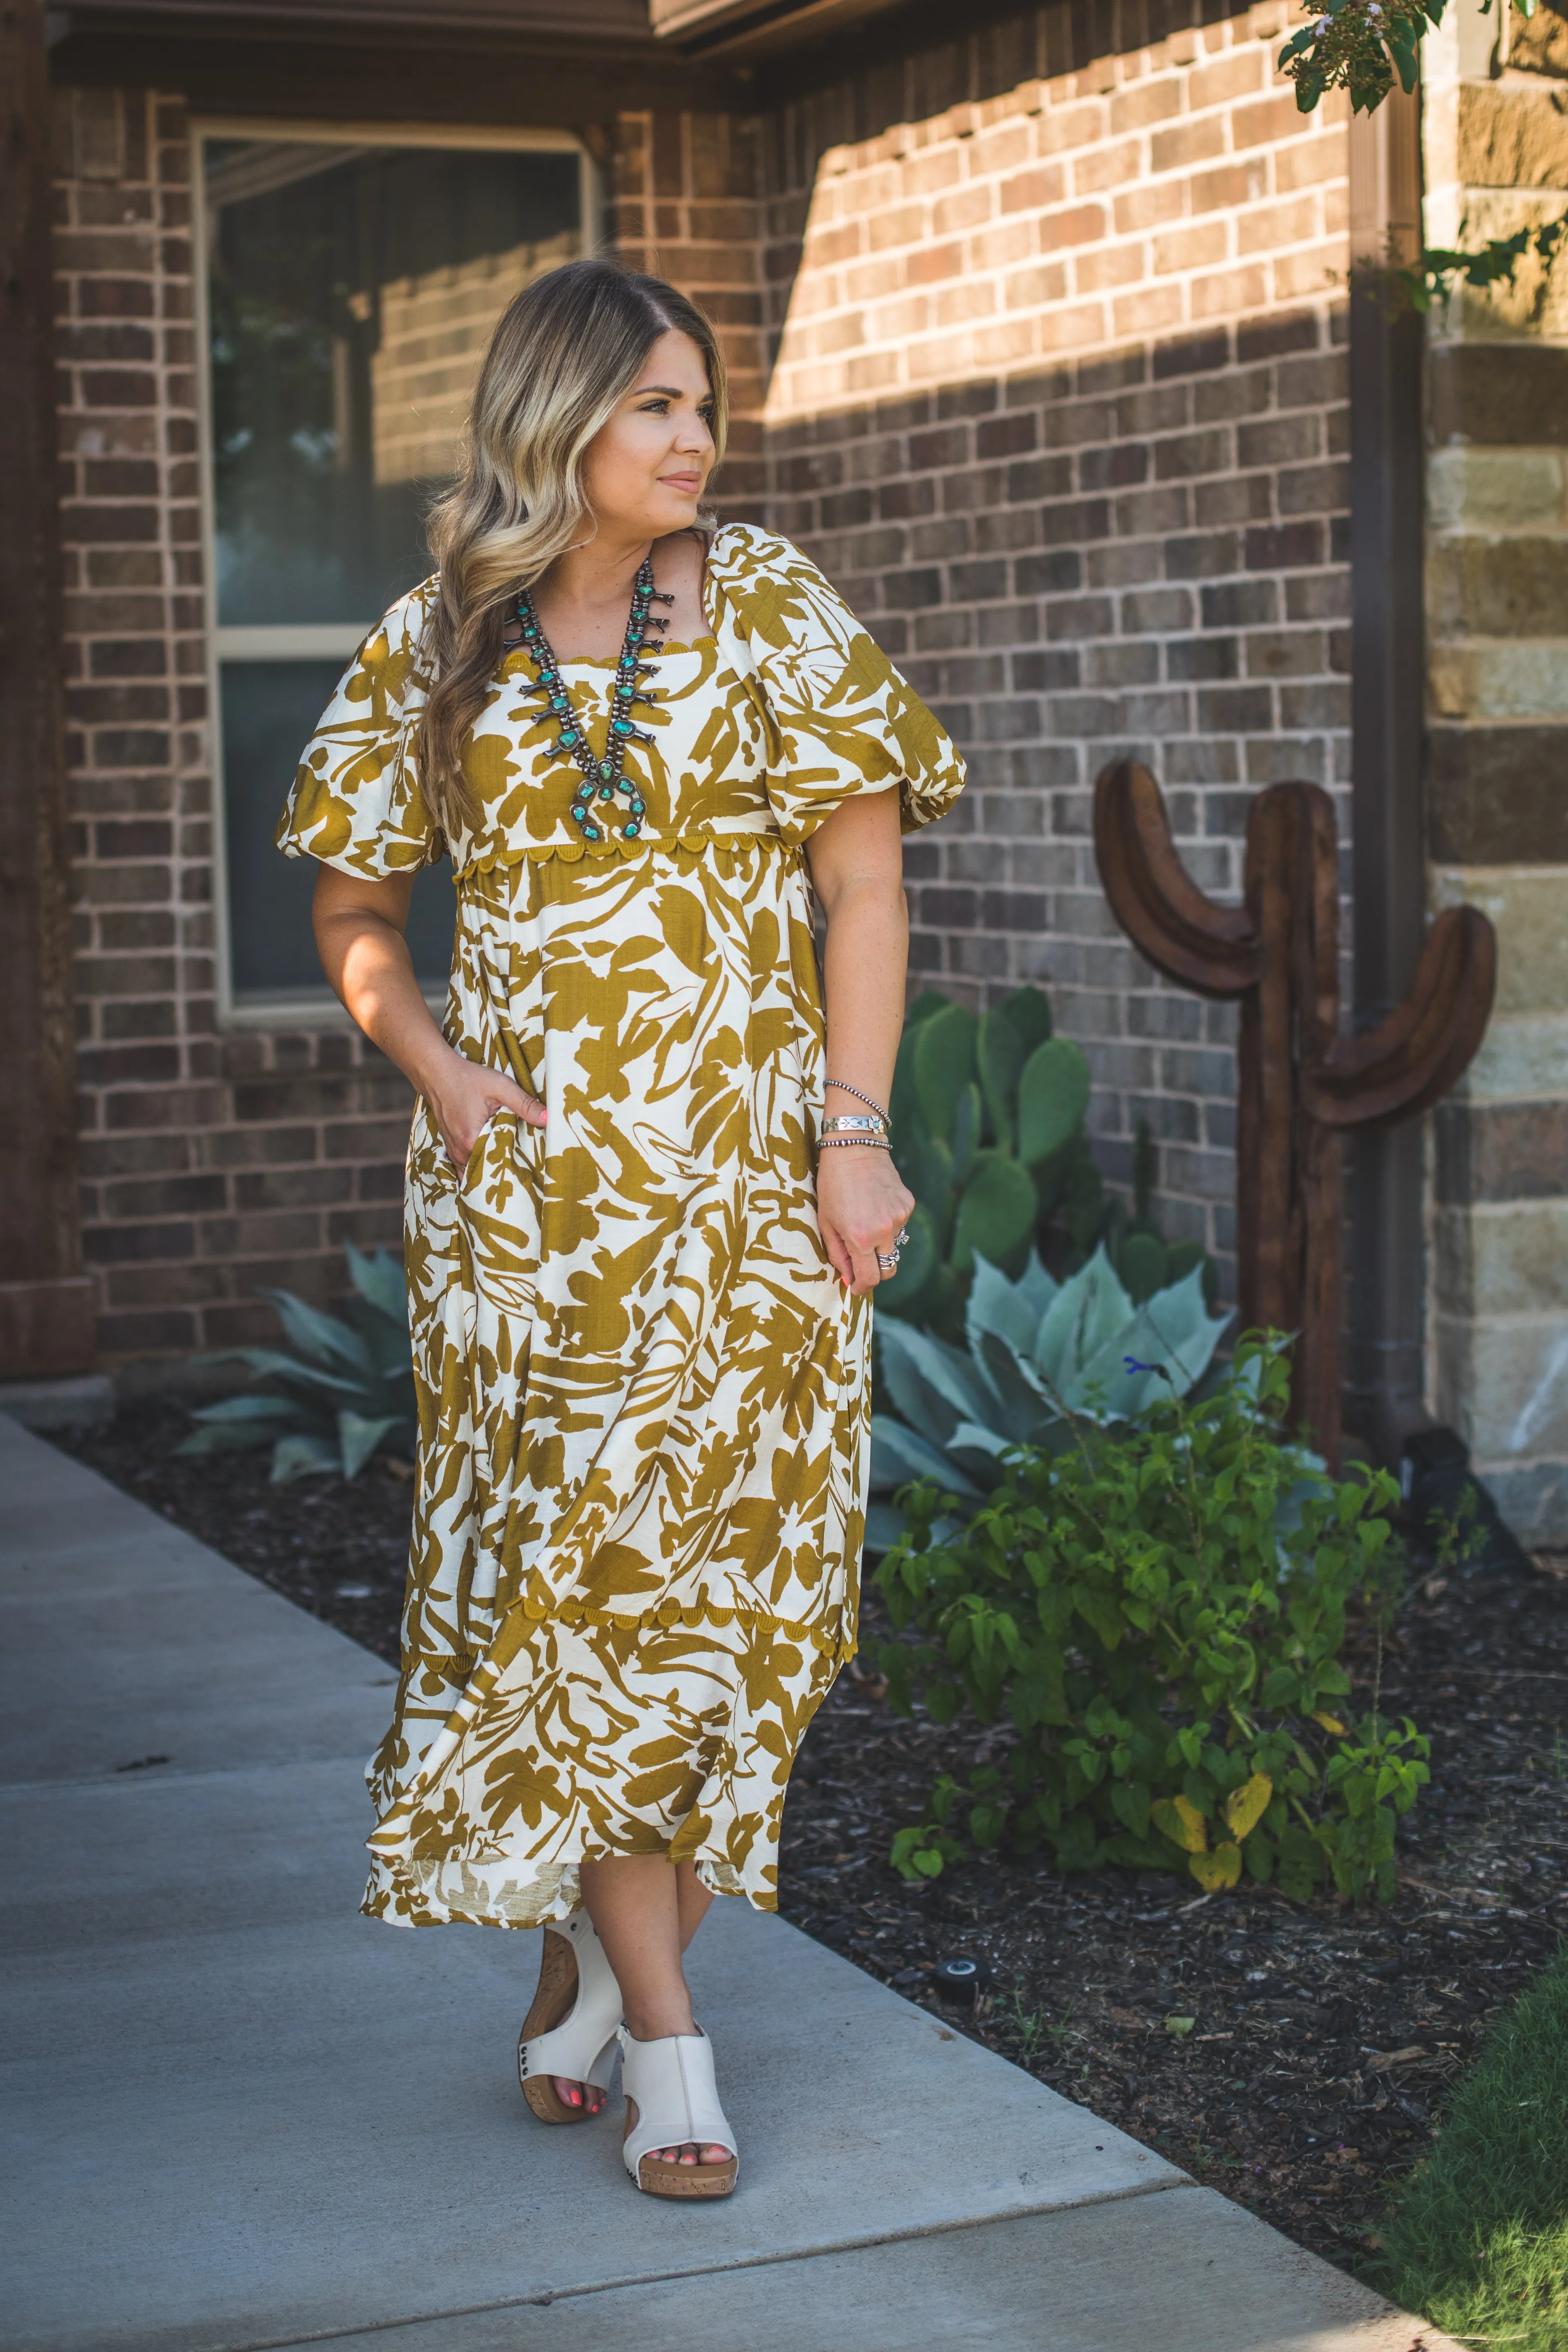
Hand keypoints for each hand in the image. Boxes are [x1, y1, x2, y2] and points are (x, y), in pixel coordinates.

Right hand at [424, 1045, 545, 1171]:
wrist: (437, 1074)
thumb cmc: (467, 1078)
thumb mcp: (500, 1087)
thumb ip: (524, 1104)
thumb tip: (549, 1119)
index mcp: (471, 1140)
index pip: (500, 1164)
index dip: (518, 1165)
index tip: (532, 1167)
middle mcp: (460, 1152)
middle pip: (488, 1171)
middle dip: (506, 1171)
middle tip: (526, 1171)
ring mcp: (454, 1152)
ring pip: (476, 1171)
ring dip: (492, 1170)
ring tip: (511, 1169)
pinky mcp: (452, 1148)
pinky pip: (467, 1167)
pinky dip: (479, 1167)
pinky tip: (493, 1165)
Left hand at [816, 1147, 914, 1295]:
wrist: (854, 1147)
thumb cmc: (832, 1185)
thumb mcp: (826, 1223)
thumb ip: (838, 1255)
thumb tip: (849, 1278)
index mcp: (860, 1238)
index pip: (871, 1278)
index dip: (862, 1287)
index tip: (855, 1286)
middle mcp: (884, 1231)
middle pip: (889, 1270)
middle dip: (875, 1272)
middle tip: (861, 1263)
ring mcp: (899, 1217)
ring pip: (893, 1246)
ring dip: (880, 1243)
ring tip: (863, 1220)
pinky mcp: (908, 1205)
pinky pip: (899, 1225)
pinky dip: (887, 1223)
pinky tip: (874, 1205)